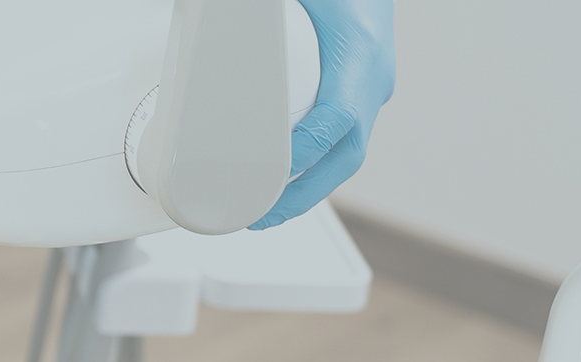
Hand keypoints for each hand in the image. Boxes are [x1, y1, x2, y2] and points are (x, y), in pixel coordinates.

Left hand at [252, 0, 394, 229]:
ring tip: (267, 211)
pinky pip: (343, 136)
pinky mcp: (364, 91)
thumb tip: (207, 20)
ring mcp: (374, 88)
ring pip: (347, 152)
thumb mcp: (294, 1)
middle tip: (262, 216)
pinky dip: (316, 163)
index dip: (307, 152)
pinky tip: (286, 179)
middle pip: (347, 154)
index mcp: (359, 56)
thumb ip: (256, 18)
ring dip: (311, 188)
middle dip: (306, 195)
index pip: (338, 118)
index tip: (274, 177)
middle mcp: (373, 79)